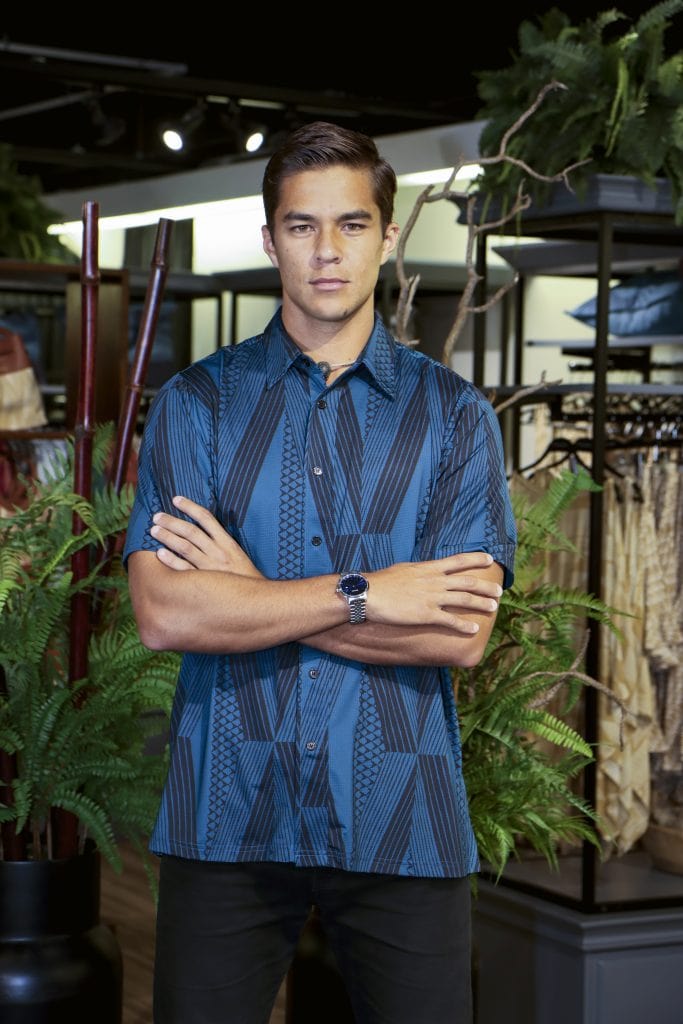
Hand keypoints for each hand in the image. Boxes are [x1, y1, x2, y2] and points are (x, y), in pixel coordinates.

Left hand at [149, 496, 262, 577]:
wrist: (253, 600)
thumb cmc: (242, 575)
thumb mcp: (236, 553)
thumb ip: (220, 540)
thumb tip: (199, 527)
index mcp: (227, 542)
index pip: (206, 518)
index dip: (190, 507)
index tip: (175, 499)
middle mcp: (218, 552)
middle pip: (191, 531)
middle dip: (172, 522)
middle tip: (156, 517)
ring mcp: (210, 567)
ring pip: (185, 548)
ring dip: (168, 537)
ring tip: (154, 530)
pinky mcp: (204, 583)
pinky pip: (184, 570)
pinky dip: (171, 561)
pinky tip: (159, 553)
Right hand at [366, 552, 501, 633]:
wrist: (369, 593)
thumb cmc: (382, 581)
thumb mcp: (404, 569)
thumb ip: (419, 571)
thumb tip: (424, 570)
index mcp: (429, 568)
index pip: (458, 561)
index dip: (476, 559)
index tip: (490, 558)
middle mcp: (435, 581)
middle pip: (467, 582)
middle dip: (485, 586)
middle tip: (499, 591)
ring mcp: (432, 597)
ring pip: (464, 600)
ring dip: (481, 604)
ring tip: (494, 608)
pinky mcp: (426, 614)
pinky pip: (451, 621)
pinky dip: (464, 626)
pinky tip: (474, 629)